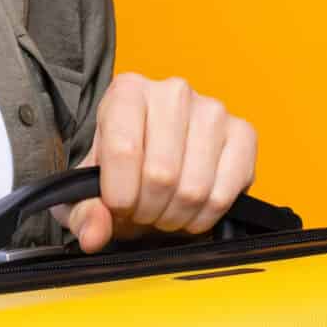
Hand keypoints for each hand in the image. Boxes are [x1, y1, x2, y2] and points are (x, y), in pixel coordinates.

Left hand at [57, 72, 258, 253]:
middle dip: (148, 210)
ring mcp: (213, 111)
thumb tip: (94, 235)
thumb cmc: (120, 170)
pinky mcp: (244, 135)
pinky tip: (192, 209)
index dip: (119, 195)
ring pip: (194, 189)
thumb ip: (82, 212)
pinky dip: (206, 216)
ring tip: (165, 210)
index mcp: (127, 91)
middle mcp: (173, 92)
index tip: (117, 207)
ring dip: (176, 216)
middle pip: (161, 174)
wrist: (155, 161)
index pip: (123, 150)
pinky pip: (225, 193)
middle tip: (143, 212)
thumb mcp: (87, 190)